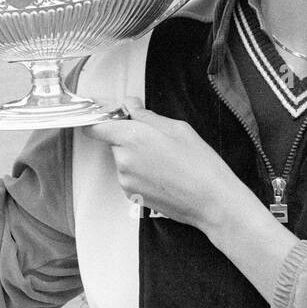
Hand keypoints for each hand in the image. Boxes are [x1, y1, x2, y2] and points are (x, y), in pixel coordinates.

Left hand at [83, 97, 252, 230]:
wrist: (211, 201)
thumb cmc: (199, 164)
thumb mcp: (177, 128)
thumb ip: (147, 116)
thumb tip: (131, 105)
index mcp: (132, 138)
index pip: (96, 127)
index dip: (100, 120)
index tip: (110, 118)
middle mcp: (124, 160)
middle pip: (114, 142)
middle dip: (130, 138)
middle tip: (157, 140)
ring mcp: (126, 180)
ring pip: (123, 160)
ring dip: (136, 156)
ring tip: (166, 161)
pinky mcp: (132, 196)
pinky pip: (129, 177)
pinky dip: (141, 173)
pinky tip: (164, 175)